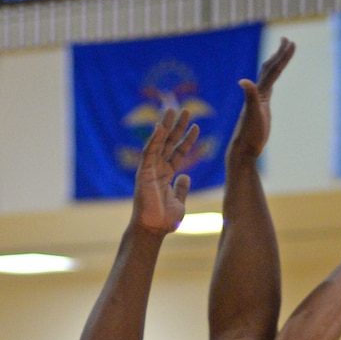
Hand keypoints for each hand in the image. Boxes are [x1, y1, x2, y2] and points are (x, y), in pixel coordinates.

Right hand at [131, 107, 199, 236]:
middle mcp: (157, 169)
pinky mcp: (143, 172)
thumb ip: (181, 188)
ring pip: (158, 143)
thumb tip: (186, 176)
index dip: (187, 140)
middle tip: (185, 109)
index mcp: (166, 175)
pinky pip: (148, 152)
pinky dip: (154, 139)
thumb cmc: (164, 220)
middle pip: (168, 143)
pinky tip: (160, 126)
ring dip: (166, 126)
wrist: (153, 230)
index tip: (196, 126)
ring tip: (173, 109)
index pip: (178, 152)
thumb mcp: (179, 202)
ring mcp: (149, 169)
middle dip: (177, 126)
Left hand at [228, 37, 295, 162]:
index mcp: (259, 92)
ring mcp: (259, 100)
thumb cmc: (249, 134)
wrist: (244, 149)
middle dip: (279, 54)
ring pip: (268, 77)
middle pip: (270, 69)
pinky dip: (272, 80)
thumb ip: (249, 97)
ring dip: (275, 64)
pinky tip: (272, 82)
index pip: (273, 70)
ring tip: (281, 54)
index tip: (291, 42)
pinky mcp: (261, 108)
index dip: (282, 56)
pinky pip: (268, 88)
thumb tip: (243, 81)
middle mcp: (258, 93)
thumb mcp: (252, 114)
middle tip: (286, 39)